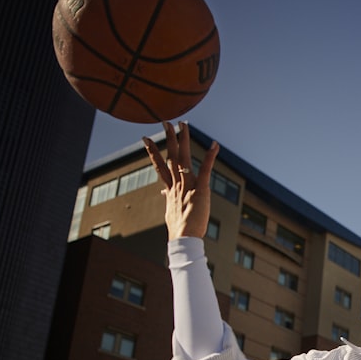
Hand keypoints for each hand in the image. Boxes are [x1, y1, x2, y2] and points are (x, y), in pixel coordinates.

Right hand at [143, 121, 219, 239]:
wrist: (184, 238)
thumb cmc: (180, 226)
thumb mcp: (170, 209)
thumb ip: (168, 197)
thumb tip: (163, 192)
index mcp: (170, 188)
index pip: (160, 165)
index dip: (152, 151)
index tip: (146, 139)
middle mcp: (177, 183)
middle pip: (171, 156)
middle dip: (168, 138)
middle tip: (165, 122)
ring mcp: (188, 185)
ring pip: (184, 158)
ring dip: (184, 140)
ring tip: (182, 124)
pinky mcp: (201, 189)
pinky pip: (206, 170)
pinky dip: (210, 157)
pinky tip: (215, 145)